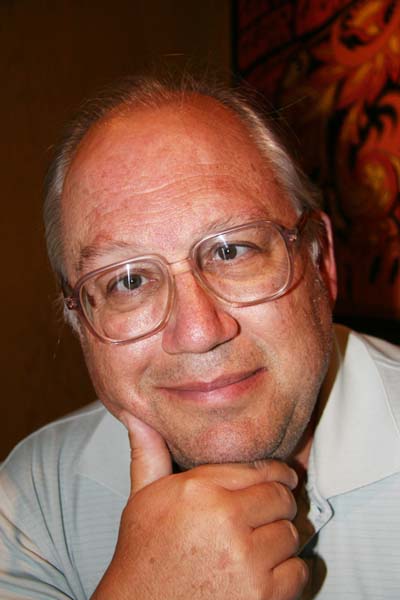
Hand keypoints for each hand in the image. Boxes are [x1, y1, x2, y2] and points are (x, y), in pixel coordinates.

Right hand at [92, 414, 307, 599]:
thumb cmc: (143, 556)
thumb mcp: (142, 498)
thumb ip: (148, 454)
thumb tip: (137, 416)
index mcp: (199, 489)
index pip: (260, 468)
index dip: (276, 473)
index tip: (282, 478)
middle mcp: (225, 517)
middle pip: (282, 498)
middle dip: (280, 505)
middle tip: (268, 515)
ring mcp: (245, 558)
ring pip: (292, 534)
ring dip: (282, 541)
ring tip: (261, 546)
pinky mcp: (261, 595)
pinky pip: (299, 572)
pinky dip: (290, 574)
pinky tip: (267, 573)